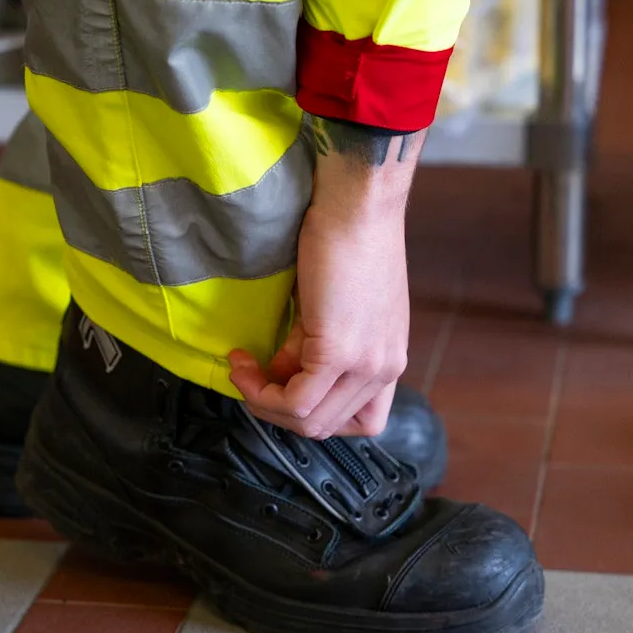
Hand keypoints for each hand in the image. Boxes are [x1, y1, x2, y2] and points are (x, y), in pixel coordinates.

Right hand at [229, 202, 408, 438]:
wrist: (355, 206)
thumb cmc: (346, 240)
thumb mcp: (333, 308)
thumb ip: (309, 347)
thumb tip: (278, 372)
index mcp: (390, 359)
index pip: (363, 421)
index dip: (317, 413)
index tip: (283, 385)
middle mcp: (386, 369)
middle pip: (327, 426)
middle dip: (278, 410)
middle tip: (249, 375)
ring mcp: (366, 363)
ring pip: (310, 421)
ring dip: (265, 404)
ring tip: (243, 367)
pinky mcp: (339, 352)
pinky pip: (296, 400)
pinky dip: (263, 391)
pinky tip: (245, 362)